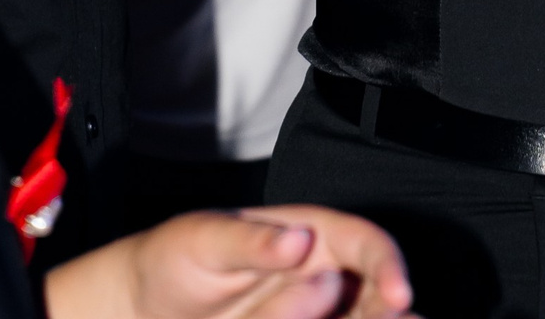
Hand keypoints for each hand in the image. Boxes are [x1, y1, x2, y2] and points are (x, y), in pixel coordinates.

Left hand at [45, 209, 414, 318]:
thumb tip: (299, 237)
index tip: (399, 294)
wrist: (144, 305)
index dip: (388, 265)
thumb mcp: (206, 240)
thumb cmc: (177, 256)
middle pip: (375, 291)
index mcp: (308, 234)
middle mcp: (319, 273)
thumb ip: (252, 242)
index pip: (364, 243)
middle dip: (390, 307)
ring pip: (358, 318)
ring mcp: (310, 311)